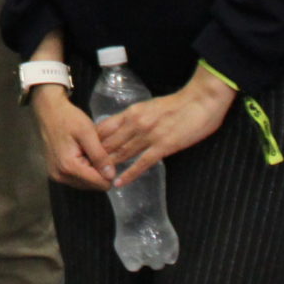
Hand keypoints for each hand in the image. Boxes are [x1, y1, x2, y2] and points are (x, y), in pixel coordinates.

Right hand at [30, 87, 115, 190]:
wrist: (48, 111)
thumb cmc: (68, 118)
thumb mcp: (87, 133)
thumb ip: (99, 156)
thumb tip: (112, 177)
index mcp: (69, 167)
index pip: (99, 183)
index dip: (109, 171)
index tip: (108, 156)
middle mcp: (61, 176)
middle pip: (93, 186)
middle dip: (99, 172)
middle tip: (98, 151)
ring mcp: (56, 176)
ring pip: (86, 184)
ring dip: (92, 171)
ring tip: (90, 152)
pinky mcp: (55, 174)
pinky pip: (77, 179)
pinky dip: (84, 170)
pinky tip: (83, 155)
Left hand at [95, 69, 238, 186]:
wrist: (200, 101)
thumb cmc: (178, 104)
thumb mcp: (149, 107)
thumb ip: (135, 118)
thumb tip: (124, 129)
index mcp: (132, 112)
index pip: (104, 128)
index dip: (92, 141)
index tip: (83, 151)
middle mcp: (136, 123)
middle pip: (109, 142)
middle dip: (95, 156)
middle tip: (84, 169)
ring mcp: (148, 136)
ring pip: (122, 153)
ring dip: (109, 166)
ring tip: (97, 177)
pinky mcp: (163, 146)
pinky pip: (142, 163)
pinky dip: (129, 174)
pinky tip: (119, 183)